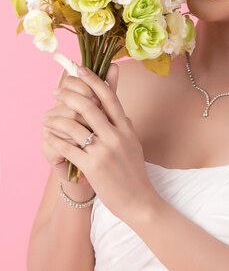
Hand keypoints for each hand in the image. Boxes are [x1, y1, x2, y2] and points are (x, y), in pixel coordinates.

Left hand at [42, 63, 157, 222]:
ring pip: (75, 126)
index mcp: (126, 128)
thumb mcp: (134, 144)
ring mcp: (104, 151)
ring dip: (57, 119)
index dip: (94, 80)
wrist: (139, 200)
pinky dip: (56, 141)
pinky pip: (68, 148)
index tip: (80, 70)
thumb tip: (121, 111)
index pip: (110, 97)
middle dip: (69, 95)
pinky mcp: (93, 167)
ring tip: (47, 117)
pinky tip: (48, 137)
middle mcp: (116, 136)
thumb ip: (126, 126)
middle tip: (57, 92)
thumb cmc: (134, 173)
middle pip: (90, 106)